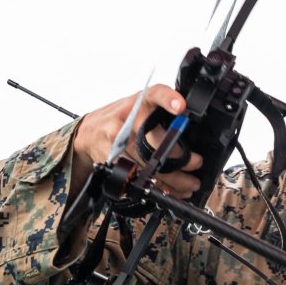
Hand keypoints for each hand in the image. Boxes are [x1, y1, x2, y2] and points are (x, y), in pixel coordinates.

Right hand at [72, 85, 202, 198]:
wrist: (89, 132)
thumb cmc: (123, 119)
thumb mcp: (142, 107)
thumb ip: (163, 113)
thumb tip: (193, 132)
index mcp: (140, 101)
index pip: (155, 94)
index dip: (168, 99)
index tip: (181, 106)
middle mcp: (127, 118)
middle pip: (156, 141)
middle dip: (181, 157)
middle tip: (196, 164)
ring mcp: (115, 139)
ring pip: (148, 164)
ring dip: (173, 179)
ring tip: (190, 184)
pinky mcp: (109, 159)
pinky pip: (137, 177)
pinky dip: (157, 187)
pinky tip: (171, 190)